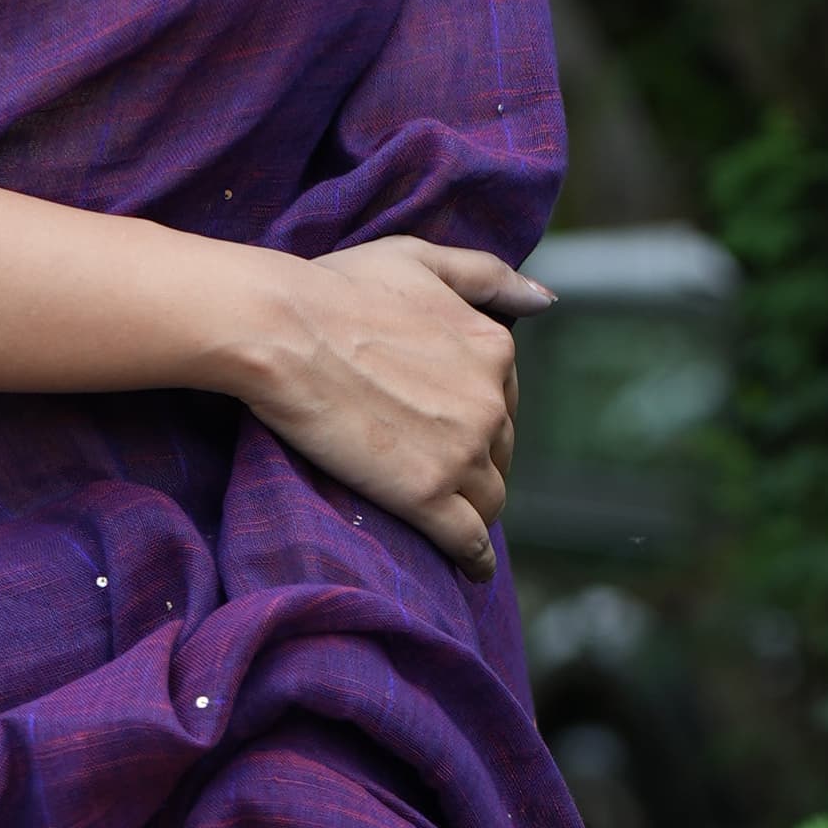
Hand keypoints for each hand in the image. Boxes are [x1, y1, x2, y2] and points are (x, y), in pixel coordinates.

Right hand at [229, 237, 553, 572]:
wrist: (282, 329)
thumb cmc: (337, 288)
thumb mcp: (419, 259)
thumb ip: (487, 276)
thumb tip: (546, 300)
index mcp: (493, 348)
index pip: (503, 399)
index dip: (476, 417)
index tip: (450, 428)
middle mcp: (490, 402)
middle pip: (500, 451)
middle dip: (477, 462)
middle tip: (440, 472)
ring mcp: (462, 452)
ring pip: (490, 499)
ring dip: (476, 510)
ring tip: (453, 520)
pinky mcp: (427, 496)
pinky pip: (469, 540)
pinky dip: (474, 557)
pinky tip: (471, 568)